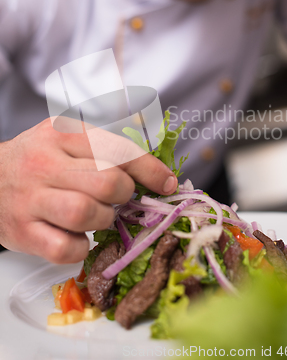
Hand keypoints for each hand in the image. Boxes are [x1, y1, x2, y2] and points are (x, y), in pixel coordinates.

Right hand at [0, 118, 176, 263]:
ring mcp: (32, 199)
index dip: (150, 169)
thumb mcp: (66, 136)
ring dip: (105, 220)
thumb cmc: (38, 159)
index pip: (118, 149)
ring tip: (99, 215)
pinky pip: (65, 248)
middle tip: (120, 198)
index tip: (167, 183)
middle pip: (107, 182)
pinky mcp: (23, 232)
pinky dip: (81, 247)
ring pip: (86, 213)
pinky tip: (79, 237)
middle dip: (125, 195)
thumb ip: (106, 142)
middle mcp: (46, 163)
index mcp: (63, 133)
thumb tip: (153, 157)